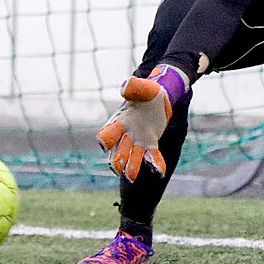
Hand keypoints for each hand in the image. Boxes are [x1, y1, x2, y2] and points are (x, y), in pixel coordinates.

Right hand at [96, 66, 177, 180]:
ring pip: (132, 159)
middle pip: (117, 151)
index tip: (104, 144)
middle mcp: (125, 135)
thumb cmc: (145, 92)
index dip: (105, 139)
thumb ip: (133, 87)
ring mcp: (137, 142)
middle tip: (118, 168)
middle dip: (116, 159)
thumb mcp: (141, 87)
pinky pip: (151, 157)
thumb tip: (126, 86)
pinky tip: (159, 172)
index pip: (108, 133)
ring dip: (131, 168)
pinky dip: (155, 165)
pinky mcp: (149, 145)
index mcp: (118, 121)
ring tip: (131, 178)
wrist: (158, 99)